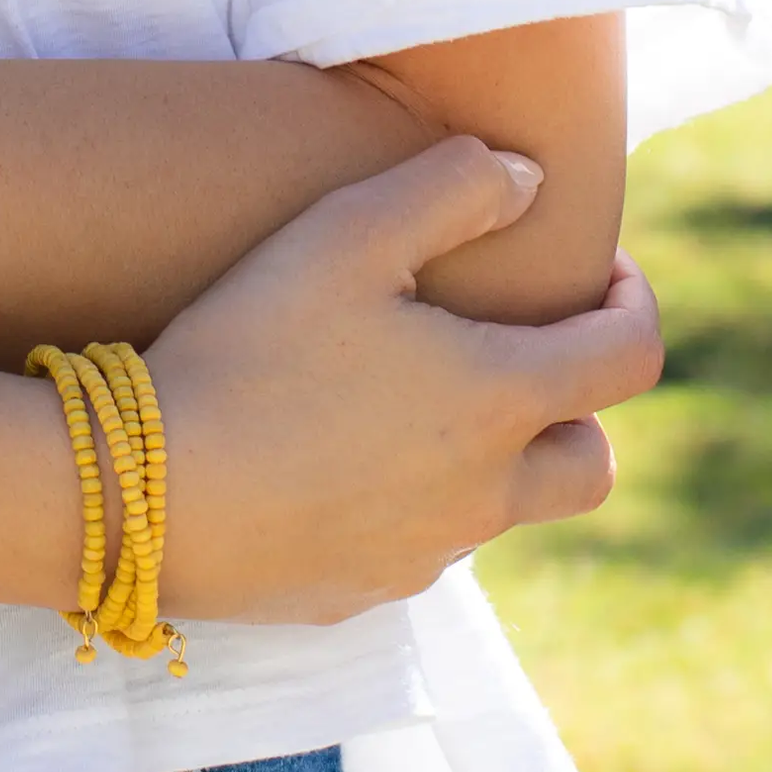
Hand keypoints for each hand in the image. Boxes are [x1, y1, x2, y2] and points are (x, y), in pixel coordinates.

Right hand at [146, 136, 662, 625]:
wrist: (136, 494)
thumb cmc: (247, 351)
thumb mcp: (345, 233)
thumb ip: (454, 188)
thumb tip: (530, 178)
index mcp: (497, 401)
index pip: (630, 359)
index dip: (635, 305)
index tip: (601, 275)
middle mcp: (481, 493)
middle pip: (591, 463)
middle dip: (579, 407)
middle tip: (523, 356)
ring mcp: (422, 554)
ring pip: (503, 507)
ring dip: (493, 455)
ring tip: (416, 399)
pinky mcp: (361, 594)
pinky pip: (422, 546)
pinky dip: (416, 501)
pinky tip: (343, 459)